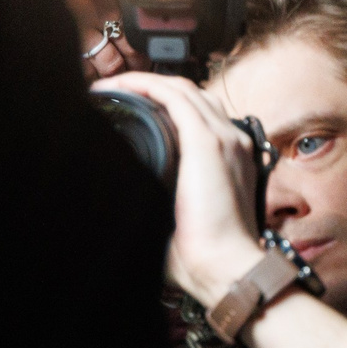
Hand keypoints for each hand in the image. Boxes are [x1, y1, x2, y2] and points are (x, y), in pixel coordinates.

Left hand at [91, 72, 265, 301]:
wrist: (226, 266)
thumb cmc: (206, 255)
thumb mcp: (183, 216)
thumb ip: (164, 200)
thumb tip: (126, 200)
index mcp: (230, 157)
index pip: (199, 113)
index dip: (166, 103)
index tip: (135, 106)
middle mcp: (231, 140)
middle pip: (191, 94)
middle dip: (154, 87)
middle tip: (118, 91)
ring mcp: (222, 137)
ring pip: (182, 89)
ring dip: (147, 82)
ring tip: (115, 85)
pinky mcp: (207, 141)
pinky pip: (174, 97)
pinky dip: (147, 86)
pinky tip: (123, 86)